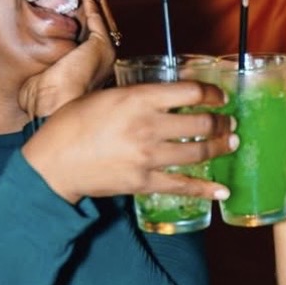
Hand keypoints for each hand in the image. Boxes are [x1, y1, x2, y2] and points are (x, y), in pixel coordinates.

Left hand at [18, 0, 121, 121]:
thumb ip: (39, 61)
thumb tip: (23, 54)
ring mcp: (104, 51)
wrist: (50, 109)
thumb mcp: (38, 75)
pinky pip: (97, 16)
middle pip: (98, 18)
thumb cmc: (42, 101)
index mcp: (89, 64)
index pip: (88, 29)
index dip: (81, 10)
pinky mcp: (101, 46)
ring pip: (100, 14)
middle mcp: (101, 57)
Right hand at [22, 78, 237, 204]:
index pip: (190, 93)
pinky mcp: (144, 182)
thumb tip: (167, 93)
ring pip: (198, 152)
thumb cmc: (74, 123)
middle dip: (222, 123)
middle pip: (201, 123)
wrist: (54, 162)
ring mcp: (148, 156)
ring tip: (231, 143)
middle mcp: (148, 126)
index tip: (221, 97)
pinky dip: (205, 189)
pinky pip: (182, 186)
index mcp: (138, 98)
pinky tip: (222, 191)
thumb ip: (138, 95)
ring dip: (221, 147)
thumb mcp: (106, 95)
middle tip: (230, 123)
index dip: (213, 94)